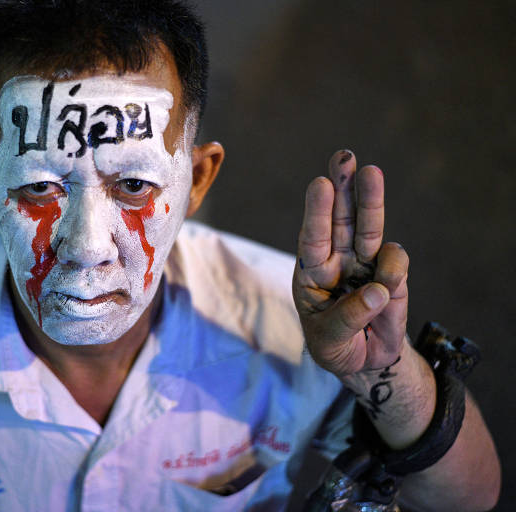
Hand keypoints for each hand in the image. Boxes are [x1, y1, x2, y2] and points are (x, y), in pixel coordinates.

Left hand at [292, 150, 408, 376]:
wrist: (363, 360)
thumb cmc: (334, 345)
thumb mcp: (329, 341)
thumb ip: (348, 317)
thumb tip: (378, 289)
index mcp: (311, 272)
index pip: (312, 238)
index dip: (317, 212)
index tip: (320, 185)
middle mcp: (338, 260)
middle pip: (340, 218)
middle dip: (343, 187)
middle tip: (344, 156)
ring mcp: (366, 264)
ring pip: (369, 226)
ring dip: (370, 200)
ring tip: (371, 171)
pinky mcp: (392, 274)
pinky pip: (395, 262)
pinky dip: (393, 271)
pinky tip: (385, 291)